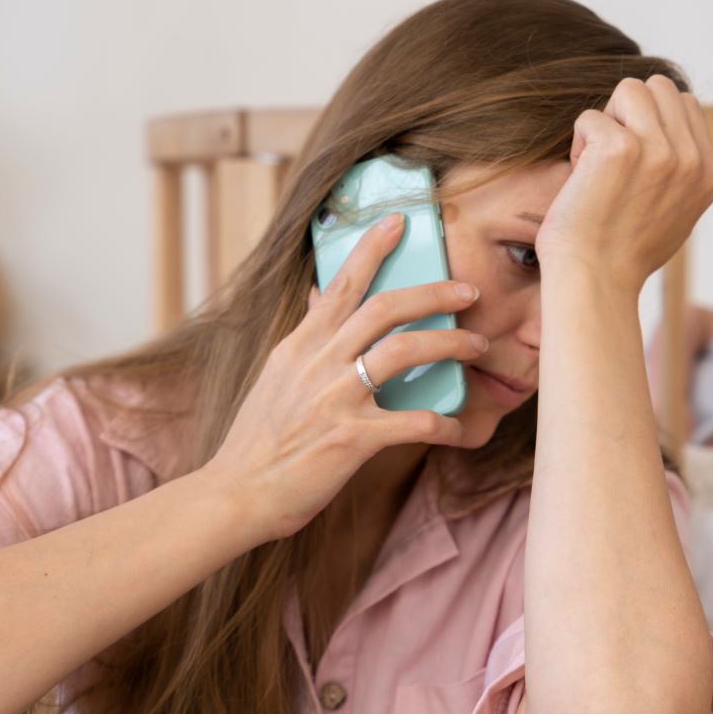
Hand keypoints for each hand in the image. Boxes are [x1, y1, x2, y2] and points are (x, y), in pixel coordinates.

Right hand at [206, 213, 490, 541]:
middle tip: (468, 290)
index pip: (341, 284)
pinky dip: (444, 423)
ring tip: (475, 345)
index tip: (400, 221)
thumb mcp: (275, 376)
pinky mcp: (352, 438)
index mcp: (300, 345)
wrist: (237, 492)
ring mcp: (336, 398)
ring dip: (448, 343)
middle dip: (433, 292)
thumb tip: (320, 296)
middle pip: (385, 307)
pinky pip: (413, 422)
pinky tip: (460, 428)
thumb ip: (304, 339)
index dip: (372, 248)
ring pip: (404, 351)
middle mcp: (319, 362)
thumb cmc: (258, 441)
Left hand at [535, 74, 712, 290]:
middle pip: (659, 88)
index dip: (649, 123)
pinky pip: (590, 117)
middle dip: (628, 113)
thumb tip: (669, 132)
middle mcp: (690, 158)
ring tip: (596, 165)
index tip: (631, 166)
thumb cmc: (621, 255)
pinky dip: (578, 145)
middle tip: (610, 161)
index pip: (685, 105)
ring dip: (605, 122)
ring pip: (629, 89)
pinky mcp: (620, 148)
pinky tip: (581, 182)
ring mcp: (659, 150)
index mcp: (708, 173)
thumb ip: (680, 172)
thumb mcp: (674, 213)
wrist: (595, 285)